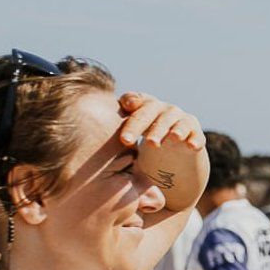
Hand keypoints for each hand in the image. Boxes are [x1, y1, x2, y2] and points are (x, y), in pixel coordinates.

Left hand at [122, 93, 205, 210]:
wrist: (176, 167)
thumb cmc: (146, 154)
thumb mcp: (128, 147)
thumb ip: (112, 139)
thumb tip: (73, 145)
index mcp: (146, 109)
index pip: (136, 102)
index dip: (129, 106)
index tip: (121, 117)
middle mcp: (164, 111)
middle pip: (152, 111)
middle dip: (139, 125)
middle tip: (126, 142)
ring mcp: (182, 121)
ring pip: (174, 121)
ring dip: (164, 130)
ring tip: (154, 143)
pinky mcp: (196, 135)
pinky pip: (195, 134)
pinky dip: (193, 138)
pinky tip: (188, 146)